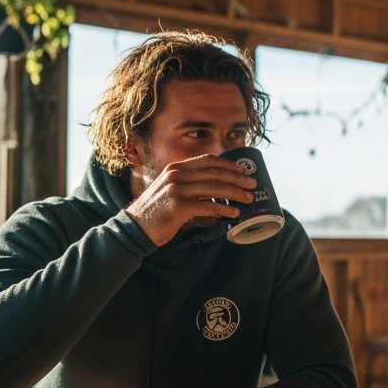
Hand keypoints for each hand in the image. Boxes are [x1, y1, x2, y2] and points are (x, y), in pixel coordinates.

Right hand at [126, 154, 256, 246]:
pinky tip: (233, 213)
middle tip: (252, 185)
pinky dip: (224, 209)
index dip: (228, 164)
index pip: (207, 160)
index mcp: (175, 168)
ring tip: (248, 199)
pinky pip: (208, 206)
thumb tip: (219, 189)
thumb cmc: (157, 211)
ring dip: (235, 193)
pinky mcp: (178, 206)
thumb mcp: (170, 189)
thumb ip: (190, 185)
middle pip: (214, 173)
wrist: (135, 227)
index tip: (243, 169)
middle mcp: (175, 175)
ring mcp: (176, 190)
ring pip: (214, 188)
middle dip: (237, 178)